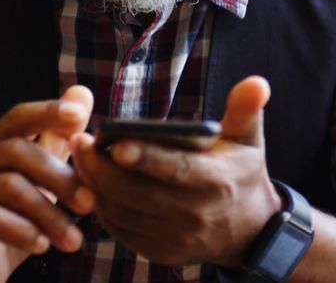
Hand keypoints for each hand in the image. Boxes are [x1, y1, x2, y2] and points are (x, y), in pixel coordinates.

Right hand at [0, 86, 95, 282]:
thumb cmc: (8, 221)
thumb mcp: (37, 182)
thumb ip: (57, 141)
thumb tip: (82, 92)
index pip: (18, 117)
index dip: (48, 112)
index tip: (80, 116)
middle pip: (17, 151)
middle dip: (59, 176)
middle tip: (90, 203)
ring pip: (9, 187)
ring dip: (49, 214)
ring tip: (74, 241)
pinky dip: (22, 231)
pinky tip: (43, 246)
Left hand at [72, 76, 281, 266]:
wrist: (249, 230)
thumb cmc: (241, 173)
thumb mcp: (248, 140)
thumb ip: (246, 109)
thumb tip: (257, 82)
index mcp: (218, 182)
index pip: (177, 170)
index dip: (146, 158)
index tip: (116, 143)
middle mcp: (197, 215)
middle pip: (140, 194)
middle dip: (104, 170)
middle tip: (79, 142)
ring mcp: (177, 238)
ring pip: (125, 214)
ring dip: (97, 187)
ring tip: (80, 158)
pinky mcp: (161, 253)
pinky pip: (123, 231)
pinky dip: (104, 209)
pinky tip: (92, 184)